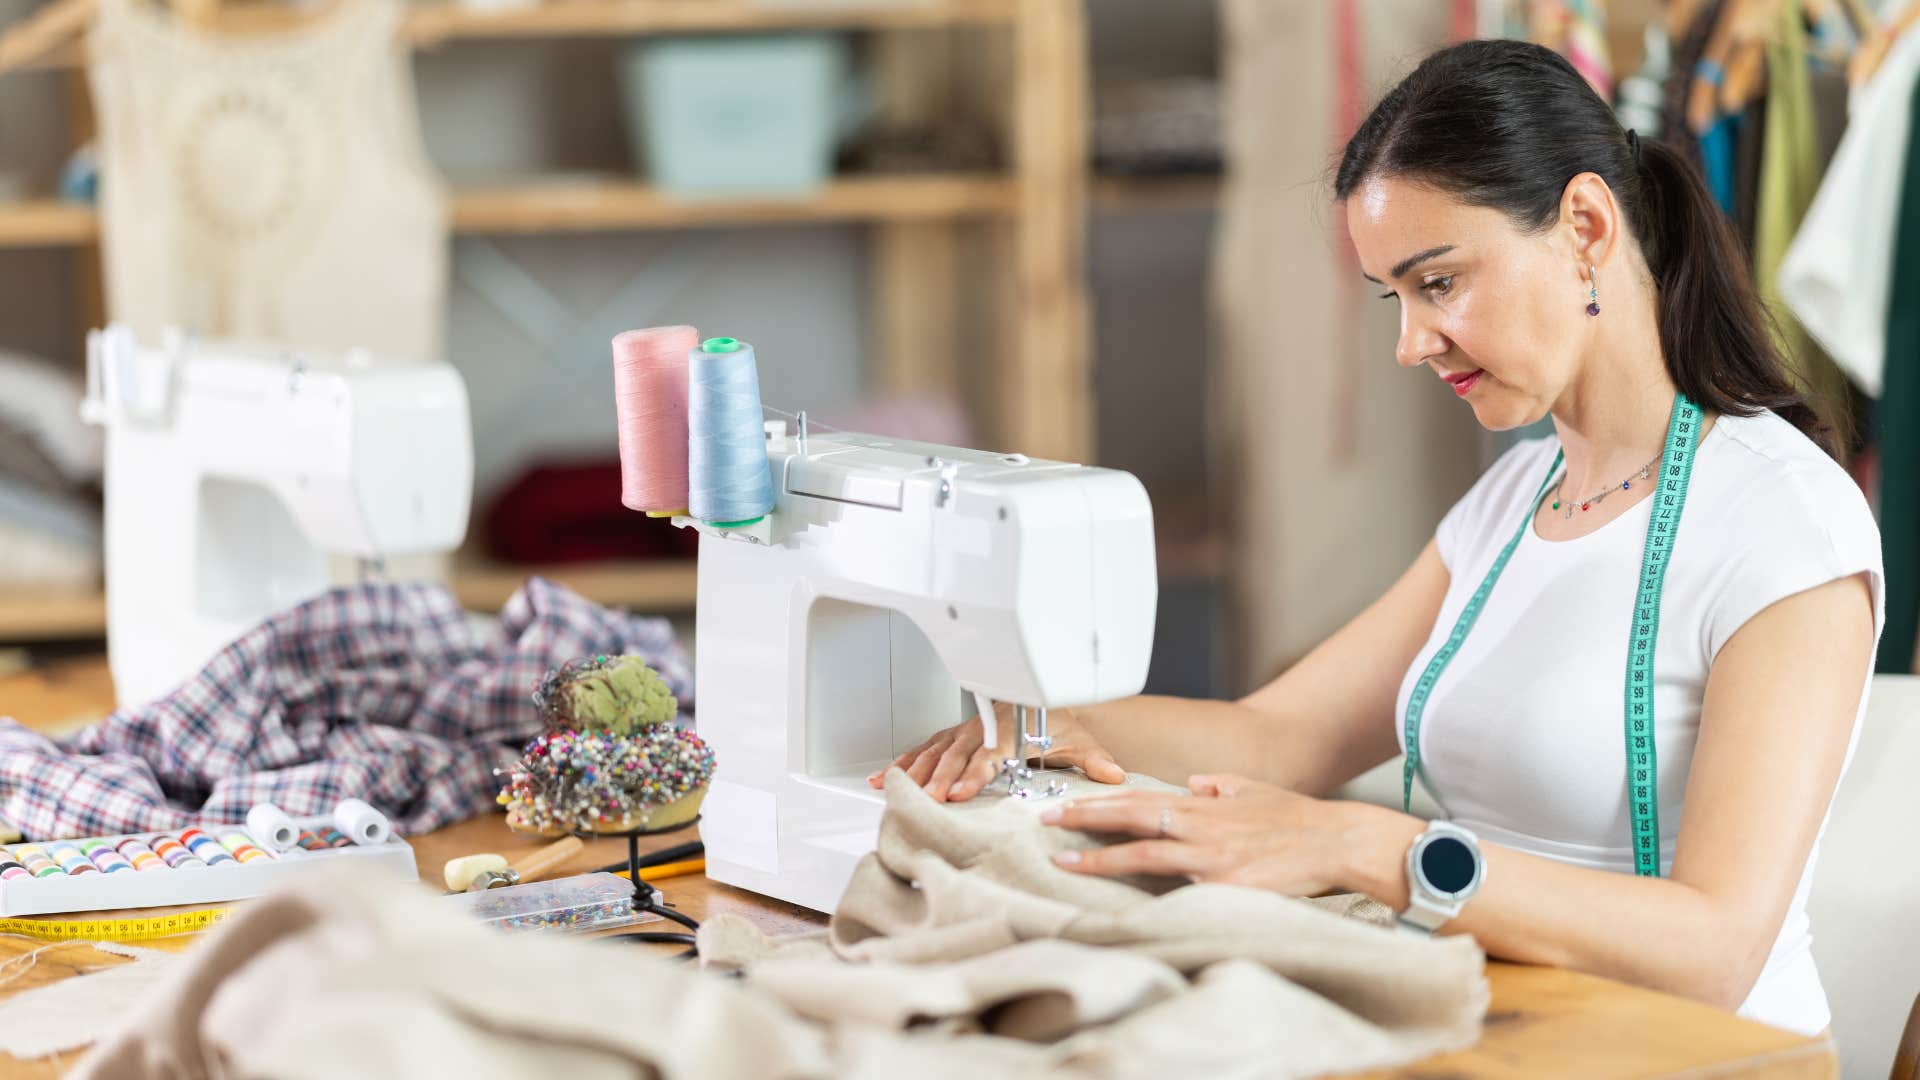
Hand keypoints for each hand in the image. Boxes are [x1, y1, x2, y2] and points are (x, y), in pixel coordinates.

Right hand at [868, 702, 1125, 802]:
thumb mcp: (1082, 739)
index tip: (963, 792)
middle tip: (930, 798)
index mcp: (1013, 730)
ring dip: (919, 770)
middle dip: (942, 777)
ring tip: (900, 790)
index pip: (991, 753)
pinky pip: (927, 746)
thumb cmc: (1061, 721)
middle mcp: (985, 728)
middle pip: (958, 753)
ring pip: (937, 749)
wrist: (1048, 697)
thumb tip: (1114, 776)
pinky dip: (907, 760)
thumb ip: (1094, 760)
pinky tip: (887, 776)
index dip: (976, 773)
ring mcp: (967, 730)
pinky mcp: (956, 734)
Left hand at [1039, 773, 1384, 896]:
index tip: (1065, 804)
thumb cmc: (1298, 820)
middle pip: (1129, 818)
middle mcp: (1199, 825)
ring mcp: (1210, 856)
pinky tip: (1117, 903)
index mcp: (1202, 804)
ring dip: (1099, 857)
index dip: (1098, 801)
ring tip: (1063, 861)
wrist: (1337, 842)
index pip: (1137, 798)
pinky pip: (1176, 890)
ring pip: (1143, 853)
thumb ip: (1219, 786)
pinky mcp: (1225, 885)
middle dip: (1083, 820)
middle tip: (1044, 821)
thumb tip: (1194, 783)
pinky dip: (1145, 895)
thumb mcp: (1252, 790)